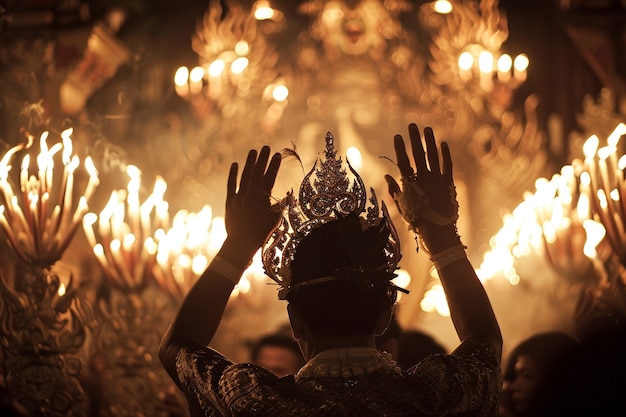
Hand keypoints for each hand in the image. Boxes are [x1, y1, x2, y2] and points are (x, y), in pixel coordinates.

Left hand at [225, 146, 280, 254]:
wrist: (239, 245)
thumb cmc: (259, 235)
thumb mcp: (273, 222)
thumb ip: (279, 209)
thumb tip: (287, 198)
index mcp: (262, 201)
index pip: (269, 179)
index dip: (274, 166)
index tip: (277, 155)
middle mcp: (250, 197)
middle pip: (257, 174)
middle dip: (262, 160)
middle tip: (266, 147)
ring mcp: (239, 198)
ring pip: (245, 177)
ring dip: (249, 163)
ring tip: (253, 151)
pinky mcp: (230, 202)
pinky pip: (231, 186)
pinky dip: (233, 175)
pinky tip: (235, 164)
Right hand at [384, 124, 458, 249]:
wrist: (440, 233)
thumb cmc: (418, 222)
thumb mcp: (403, 208)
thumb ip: (394, 191)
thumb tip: (387, 176)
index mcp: (411, 185)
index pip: (403, 162)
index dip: (400, 148)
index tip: (397, 136)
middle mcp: (424, 180)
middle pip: (418, 155)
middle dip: (414, 139)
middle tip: (412, 125)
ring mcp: (438, 181)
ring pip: (433, 157)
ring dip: (429, 142)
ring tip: (427, 129)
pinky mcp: (449, 184)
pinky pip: (448, 166)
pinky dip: (446, 154)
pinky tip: (443, 144)